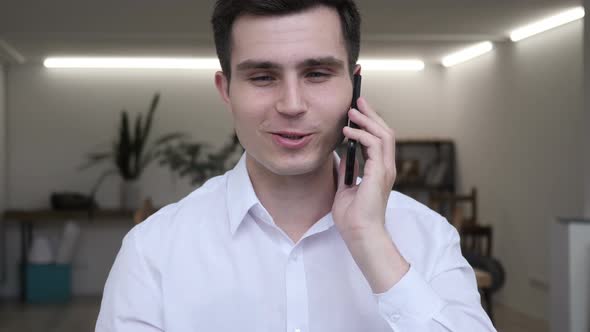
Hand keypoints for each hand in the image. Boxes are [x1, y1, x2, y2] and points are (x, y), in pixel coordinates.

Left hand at [332, 97, 396, 237]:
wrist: (359, 235)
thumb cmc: (353, 218)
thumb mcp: (345, 189)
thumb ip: (347, 171)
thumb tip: (342, 156)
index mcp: (379, 171)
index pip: (379, 140)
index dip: (370, 123)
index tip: (356, 112)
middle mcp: (386, 168)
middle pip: (385, 132)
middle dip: (371, 114)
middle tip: (357, 101)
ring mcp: (385, 170)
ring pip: (383, 134)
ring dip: (367, 120)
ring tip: (352, 111)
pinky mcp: (379, 173)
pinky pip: (373, 145)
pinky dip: (361, 135)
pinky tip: (348, 132)